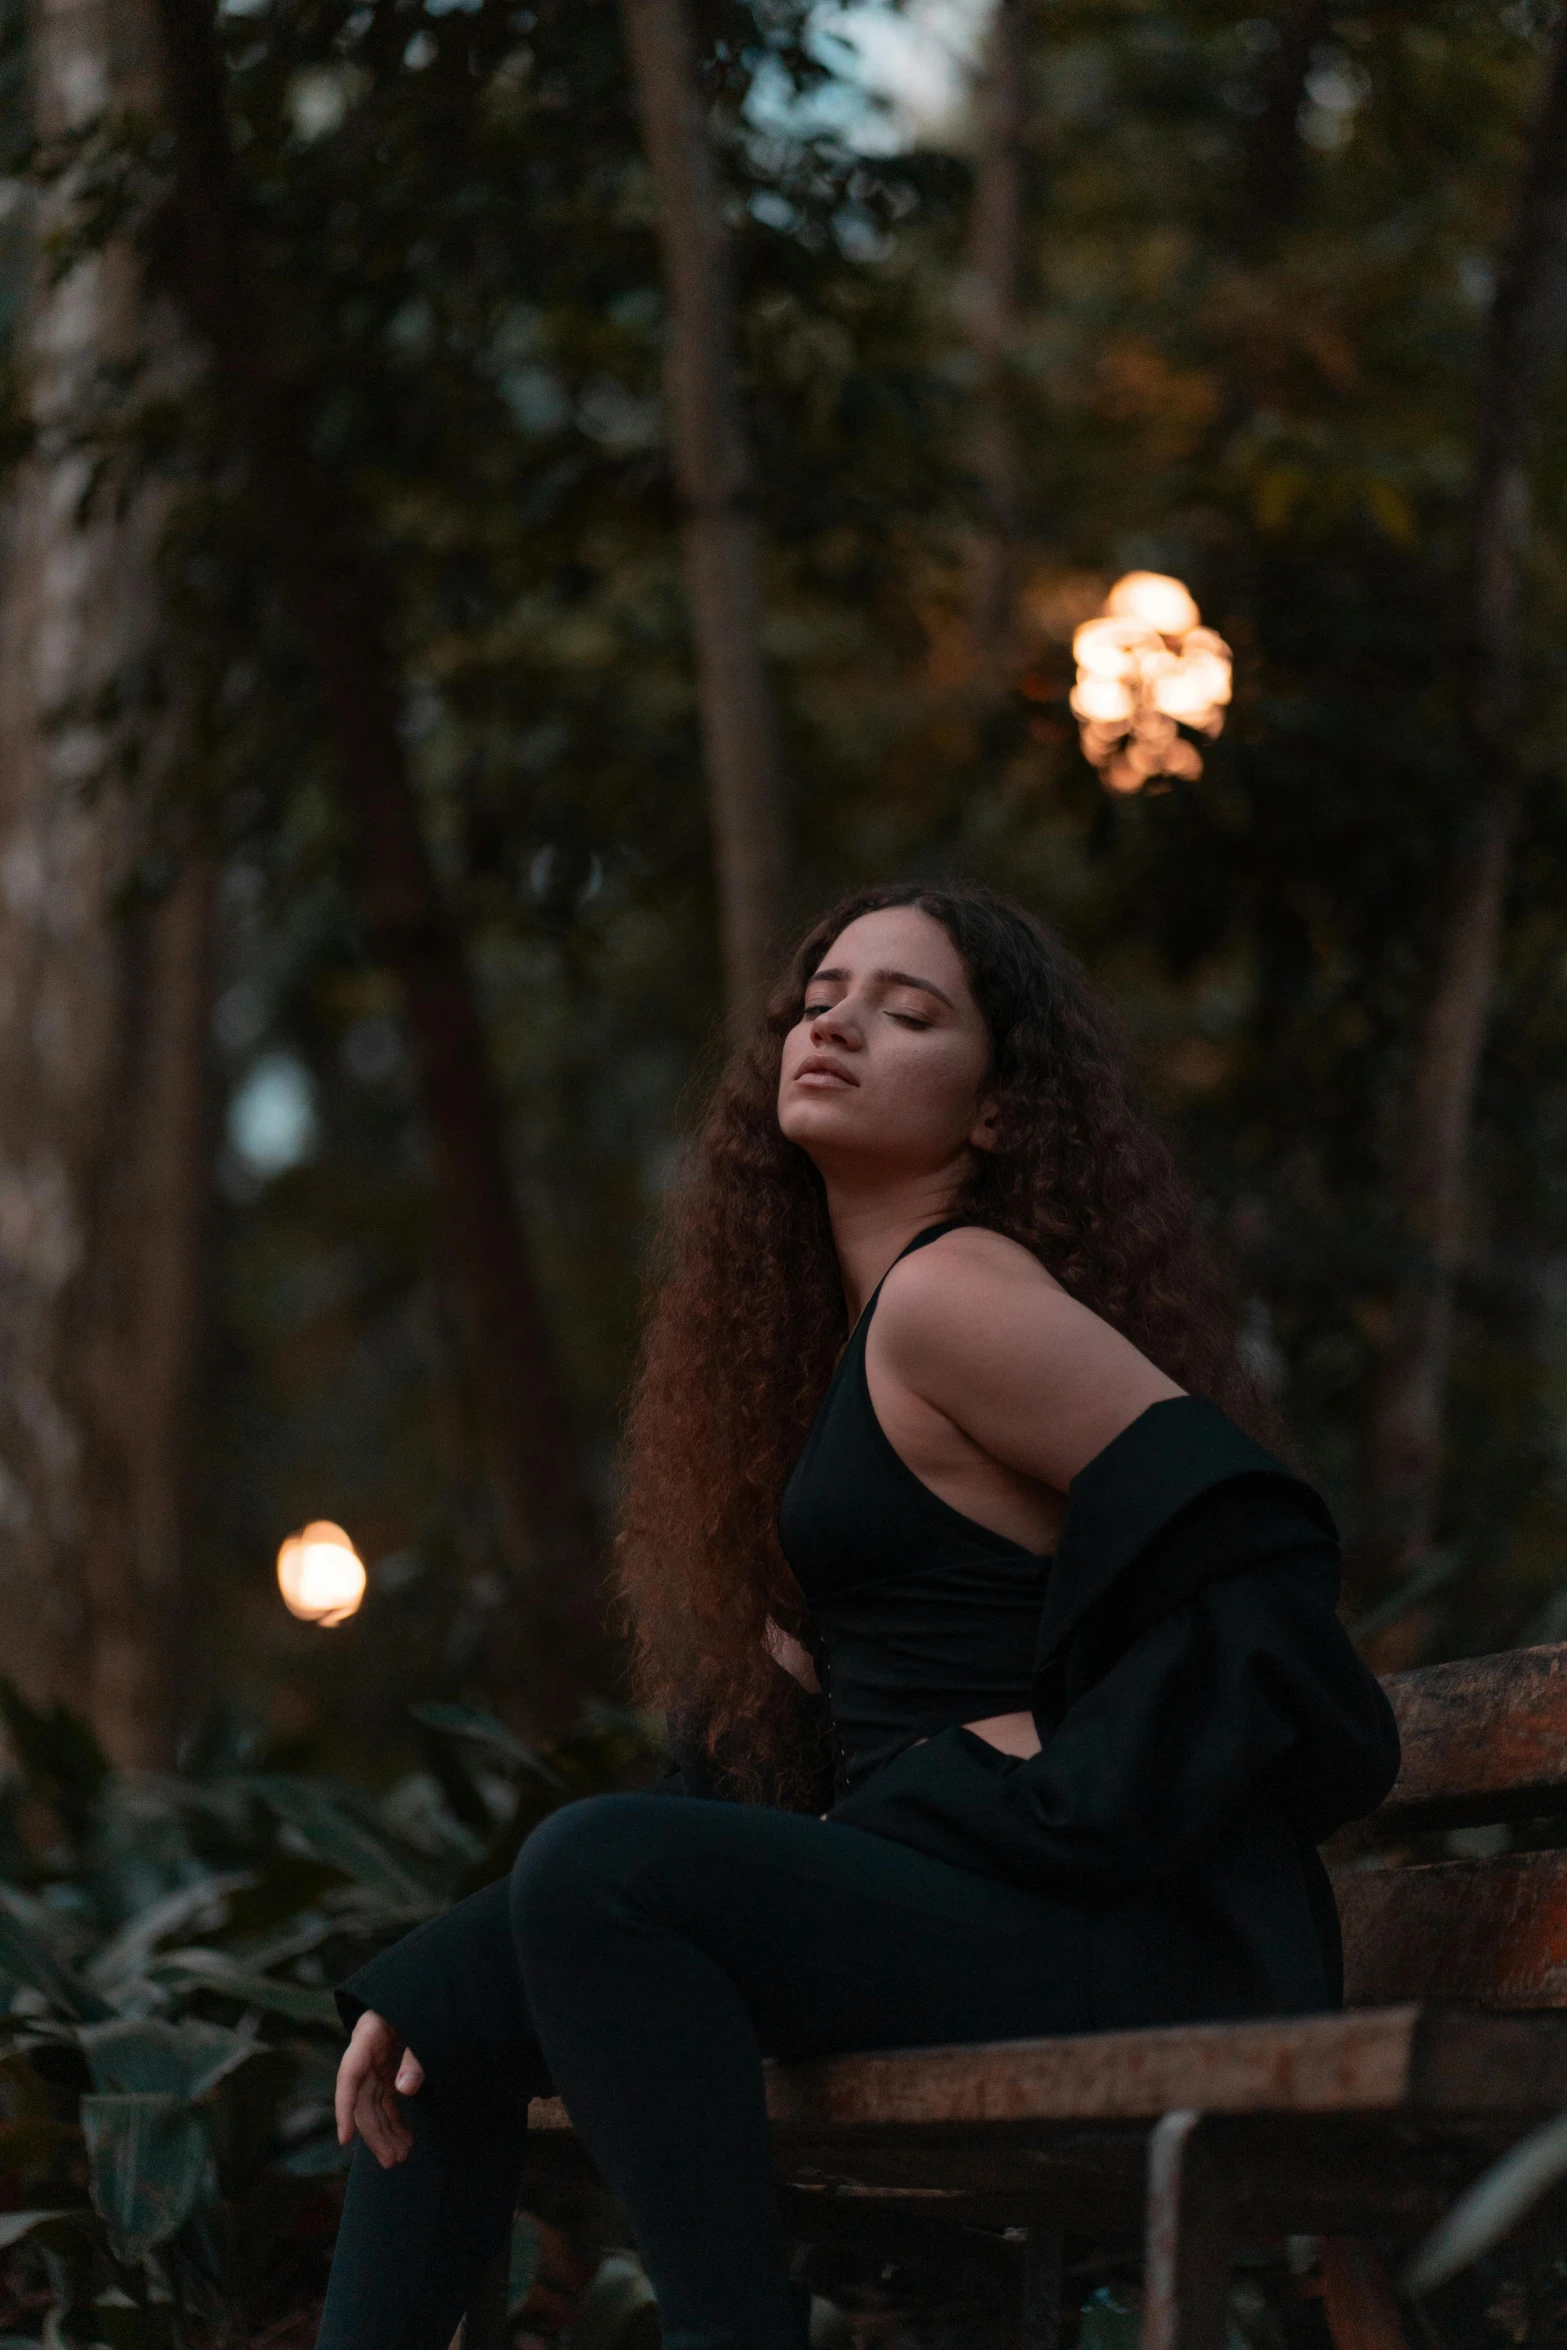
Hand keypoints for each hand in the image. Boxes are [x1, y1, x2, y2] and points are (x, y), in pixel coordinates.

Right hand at [335, 2008, 424, 2167]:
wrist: (428, 1984)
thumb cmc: (425, 2000)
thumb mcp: (421, 2021)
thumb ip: (414, 2055)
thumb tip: (404, 2090)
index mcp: (367, 2034)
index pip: (349, 2075)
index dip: (344, 2108)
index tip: (344, 2138)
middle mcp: (366, 2053)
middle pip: (362, 2099)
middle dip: (375, 2133)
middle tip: (392, 2161)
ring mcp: (377, 2063)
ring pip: (373, 2105)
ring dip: (385, 2132)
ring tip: (400, 2157)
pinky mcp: (389, 2071)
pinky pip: (386, 2101)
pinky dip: (394, 2121)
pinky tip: (404, 2140)